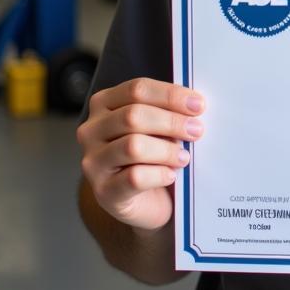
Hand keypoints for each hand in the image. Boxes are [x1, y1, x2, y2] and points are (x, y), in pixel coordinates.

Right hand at [77, 78, 204, 232]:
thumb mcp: (158, 126)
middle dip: (171, 122)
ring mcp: (93, 162)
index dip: (170, 95)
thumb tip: (194, 105)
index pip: (137, 89)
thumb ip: (168, 111)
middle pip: (133, 116)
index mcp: (104, 104)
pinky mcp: (103, 191)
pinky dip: (159, 174)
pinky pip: (134, 178)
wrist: (146, 200)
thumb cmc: (153, 154)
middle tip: (197, 130)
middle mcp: (91, 130)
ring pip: (133, 146)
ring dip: (167, 150)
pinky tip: (171, 175)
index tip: (198, 105)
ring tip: (184, 157)